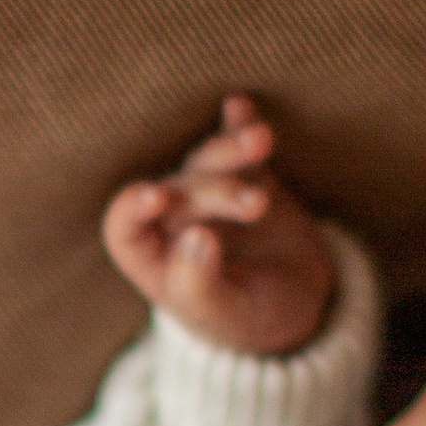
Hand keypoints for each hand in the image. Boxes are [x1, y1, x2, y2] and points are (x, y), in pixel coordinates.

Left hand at [103, 97, 334, 355]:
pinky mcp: (247, 175)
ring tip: (261, 141)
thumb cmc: (249, 320)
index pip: (123, 228)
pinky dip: (237, 124)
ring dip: (230, 148)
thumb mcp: (228, 317)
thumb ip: (203, 286)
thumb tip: (198, 240)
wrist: (302, 306)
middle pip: (178, 191)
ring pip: (206, 162)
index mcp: (152, 260)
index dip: (131, 208)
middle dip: (215, 191)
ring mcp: (208, 194)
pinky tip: (240, 105)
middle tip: (257, 205)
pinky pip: (235, 145)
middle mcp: (172, 222)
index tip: (155, 196)